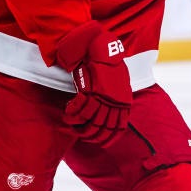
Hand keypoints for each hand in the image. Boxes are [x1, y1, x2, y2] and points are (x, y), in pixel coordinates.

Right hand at [52, 21, 132, 143]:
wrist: (102, 47)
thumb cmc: (108, 65)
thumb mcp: (118, 83)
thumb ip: (116, 98)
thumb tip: (110, 111)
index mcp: (123, 102)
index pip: (118, 128)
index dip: (109, 138)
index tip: (102, 143)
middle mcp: (114, 102)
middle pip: (102, 128)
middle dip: (91, 136)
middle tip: (82, 136)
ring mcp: (102, 97)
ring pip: (89, 122)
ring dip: (78, 127)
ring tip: (71, 126)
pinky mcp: (90, 91)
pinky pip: (79, 110)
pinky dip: (71, 114)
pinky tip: (67, 113)